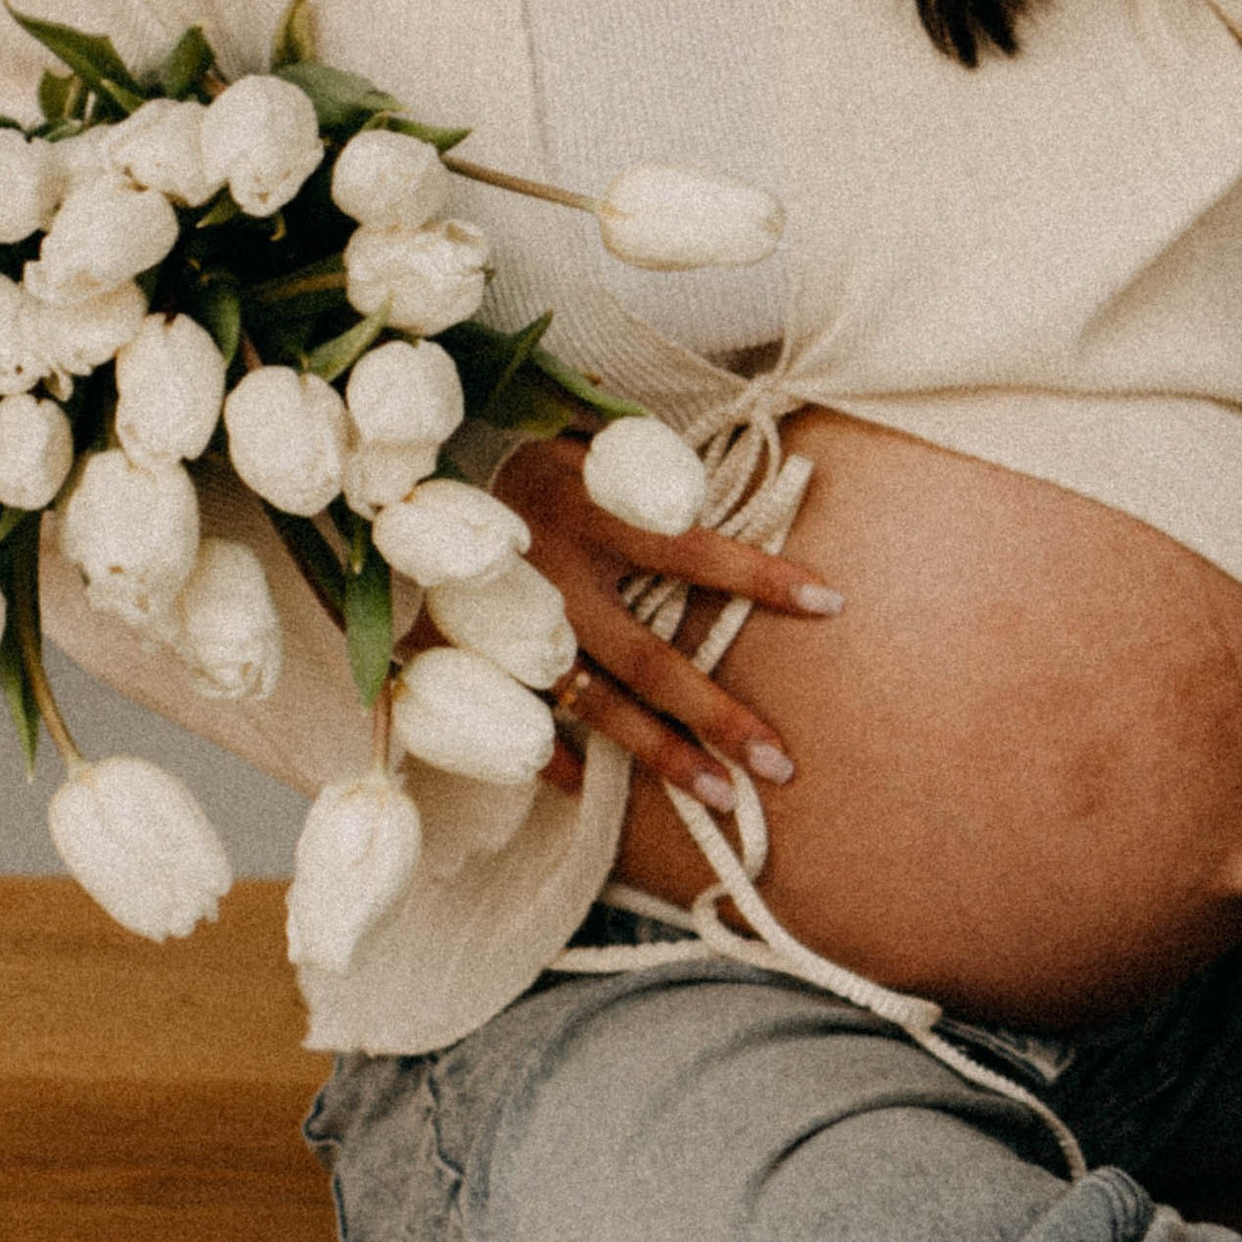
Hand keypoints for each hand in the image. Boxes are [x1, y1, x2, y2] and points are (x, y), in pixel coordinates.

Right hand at [497, 431, 840, 809]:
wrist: (412, 484)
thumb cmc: (528, 456)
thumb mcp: (588, 443)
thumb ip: (650, 472)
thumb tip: (726, 490)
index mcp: (588, 514)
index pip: (690, 551)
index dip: (758, 576)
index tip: (828, 600)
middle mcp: (555, 583)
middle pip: (650, 661)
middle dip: (717, 715)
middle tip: (779, 762)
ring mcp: (514, 635)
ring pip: (600, 709)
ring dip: (662, 757)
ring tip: (722, 797)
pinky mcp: (476, 665)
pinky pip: (525, 726)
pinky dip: (559, 761)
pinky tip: (599, 791)